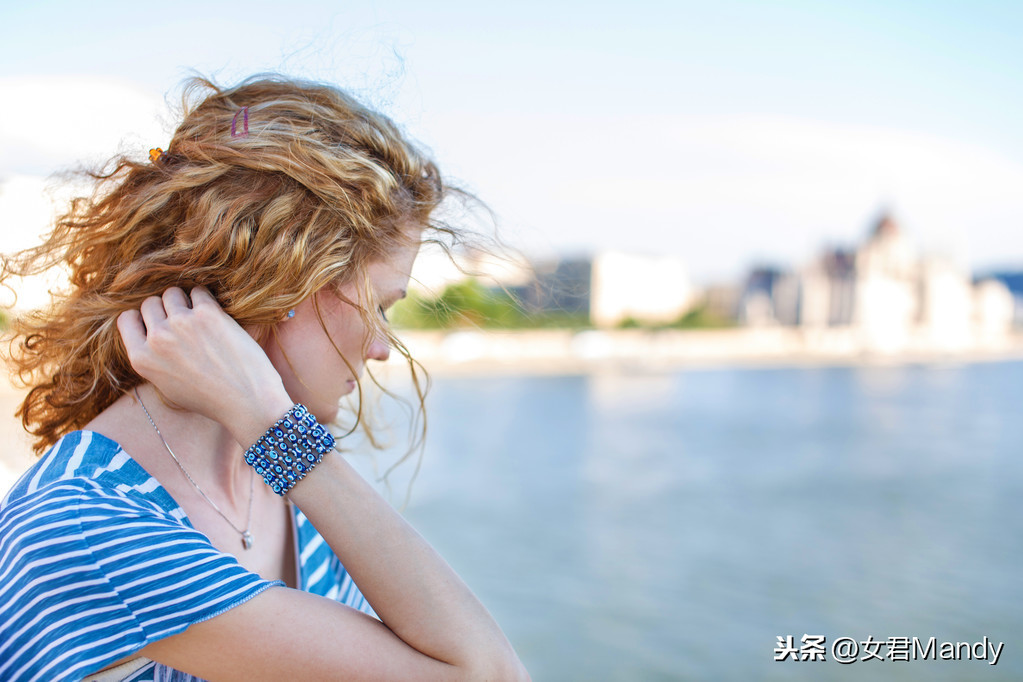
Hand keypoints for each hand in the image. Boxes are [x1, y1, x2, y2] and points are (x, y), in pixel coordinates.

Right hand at [117, 286, 293, 443]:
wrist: (247, 402)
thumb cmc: (211, 398)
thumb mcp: (168, 386)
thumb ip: (153, 359)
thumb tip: (150, 332)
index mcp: (141, 359)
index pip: (126, 319)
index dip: (143, 319)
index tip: (159, 324)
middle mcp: (157, 339)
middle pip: (150, 303)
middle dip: (165, 309)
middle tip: (185, 323)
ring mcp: (181, 324)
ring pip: (172, 293)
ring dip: (185, 301)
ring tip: (200, 317)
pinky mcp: (207, 314)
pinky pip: (199, 291)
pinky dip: (206, 299)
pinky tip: (215, 315)